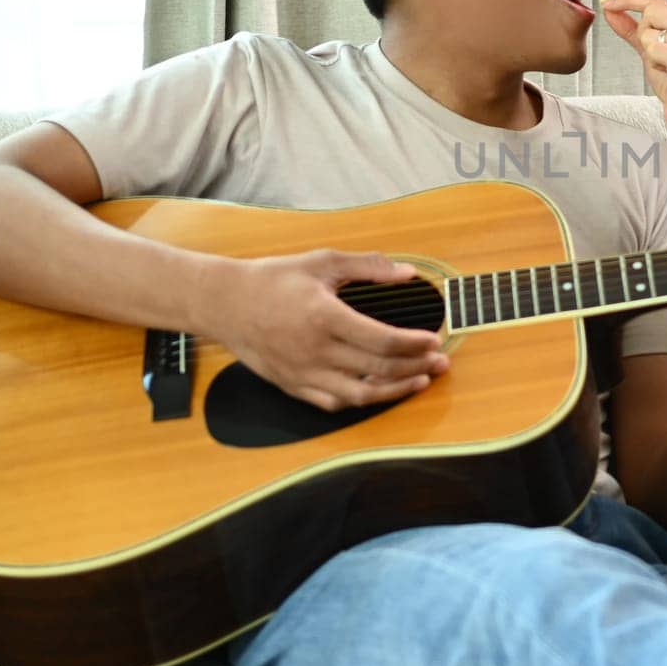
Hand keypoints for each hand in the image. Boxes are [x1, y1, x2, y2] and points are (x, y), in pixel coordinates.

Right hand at [194, 249, 448, 411]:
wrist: (225, 303)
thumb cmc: (274, 278)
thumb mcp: (323, 262)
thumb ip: (369, 267)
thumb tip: (408, 273)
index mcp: (324, 317)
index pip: (382, 340)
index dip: (415, 344)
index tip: (435, 340)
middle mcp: (315, 350)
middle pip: (378, 370)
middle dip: (416, 367)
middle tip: (441, 362)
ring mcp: (303, 373)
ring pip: (360, 396)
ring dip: (396, 391)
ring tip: (420, 380)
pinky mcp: (293, 386)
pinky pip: (335, 403)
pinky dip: (363, 401)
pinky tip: (382, 391)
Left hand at [601, 0, 666, 135]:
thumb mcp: (652, 51)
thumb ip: (632, 29)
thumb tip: (612, 11)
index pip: (657, 0)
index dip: (629, 0)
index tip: (610, 1)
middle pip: (653, 11)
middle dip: (643, 32)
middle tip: (655, 54)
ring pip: (650, 33)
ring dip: (649, 53)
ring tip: (665, 67)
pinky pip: (654, 50)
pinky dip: (653, 63)